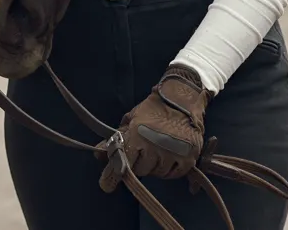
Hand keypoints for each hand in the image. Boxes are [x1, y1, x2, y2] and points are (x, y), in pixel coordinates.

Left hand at [98, 64, 211, 189]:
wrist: (181, 101)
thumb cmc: (153, 109)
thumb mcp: (131, 120)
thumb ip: (117, 138)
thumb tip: (99, 152)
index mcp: (138, 136)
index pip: (123, 162)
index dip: (113, 174)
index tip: (105, 185)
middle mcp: (155, 146)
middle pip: (141, 170)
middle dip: (139, 164)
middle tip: (142, 153)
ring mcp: (173, 153)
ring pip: (157, 173)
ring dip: (154, 167)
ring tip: (156, 151)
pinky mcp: (188, 158)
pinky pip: (174, 174)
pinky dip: (169, 170)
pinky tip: (168, 158)